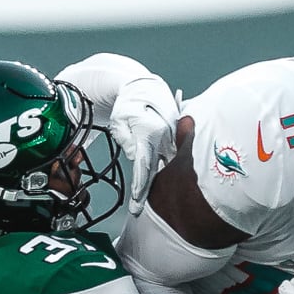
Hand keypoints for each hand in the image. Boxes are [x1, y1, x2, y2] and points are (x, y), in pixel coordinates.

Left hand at [109, 77, 178, 214]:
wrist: (142, 86)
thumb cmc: (128, 103)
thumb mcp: (118, 121)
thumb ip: (126, 141)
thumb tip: (137, 157)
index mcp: (149, 133)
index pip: (144, 167)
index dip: (140, 188)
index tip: (136, 205)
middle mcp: (165, 136)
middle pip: (156, 170)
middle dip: (147, 189)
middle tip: (137, 208)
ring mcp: (173, 136)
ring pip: (164, 164)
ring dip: (155, 179)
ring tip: (142, 198)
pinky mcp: (175, 136)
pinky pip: (169, 155)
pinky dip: (162, 166)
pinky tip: (158, 178)